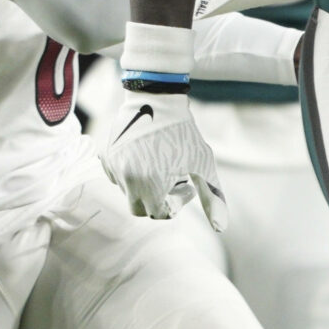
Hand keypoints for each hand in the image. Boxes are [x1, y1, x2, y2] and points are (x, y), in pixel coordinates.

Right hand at [102, 90, 224, 227]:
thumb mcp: (203, 165)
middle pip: (140, 209)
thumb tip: (221, 228)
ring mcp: (115, 168)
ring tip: (159, 165)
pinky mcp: (107, 157)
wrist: (157, 100)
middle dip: (156, 200)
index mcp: (152, 186)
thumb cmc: (184, 133)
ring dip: (143, 186)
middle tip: (171, 179)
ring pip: (128, 193)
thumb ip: (212, 198)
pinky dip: (129, 175)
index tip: (186, 185)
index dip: (175, 203)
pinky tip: (144, 158)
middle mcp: (128, 180)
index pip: (159, 214)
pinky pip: (117, 178)